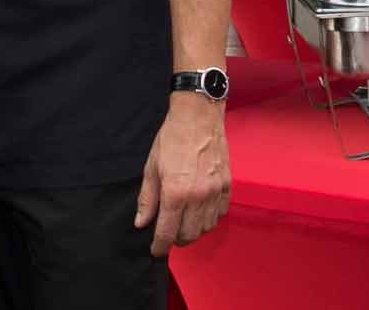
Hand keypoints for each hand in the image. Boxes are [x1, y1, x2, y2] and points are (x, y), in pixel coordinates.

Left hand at [133, 94, 230, 255]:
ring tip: (185, 220)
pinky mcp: (227, 186)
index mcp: (175, 192)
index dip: (159, 246)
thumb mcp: (151, 167)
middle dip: (177, 239)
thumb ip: (147, 199)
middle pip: (189, 235)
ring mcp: (215, 192)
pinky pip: (220, 214)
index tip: (156, 251)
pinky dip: (210, 218)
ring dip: (194, 230)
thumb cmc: (171, 139)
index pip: (167, 232)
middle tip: (169, 232)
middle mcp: (197, 196)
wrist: (198, 117)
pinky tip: (201, 209)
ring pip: (206, 227)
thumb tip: (141, 223)